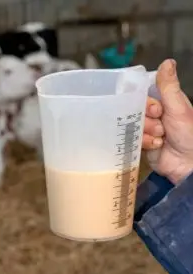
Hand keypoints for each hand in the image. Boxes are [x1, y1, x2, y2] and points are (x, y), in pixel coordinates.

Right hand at [143, 59, 192, 183]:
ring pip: (134, 126)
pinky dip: (145, 142)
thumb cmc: (188, 133)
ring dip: (147, 132)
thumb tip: (167, 62)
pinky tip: (156, 146)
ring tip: (161, 138)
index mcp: (164, 103)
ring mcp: (147, 130)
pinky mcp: (141, 144)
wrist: (188, 163)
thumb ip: (168, 86)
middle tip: (160, 126)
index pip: (144, 96)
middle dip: (147, 120)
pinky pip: (134, 139)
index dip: (147, 103)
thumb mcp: (178, 108)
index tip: (156, 110)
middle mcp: (154, 116)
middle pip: (136, 111)